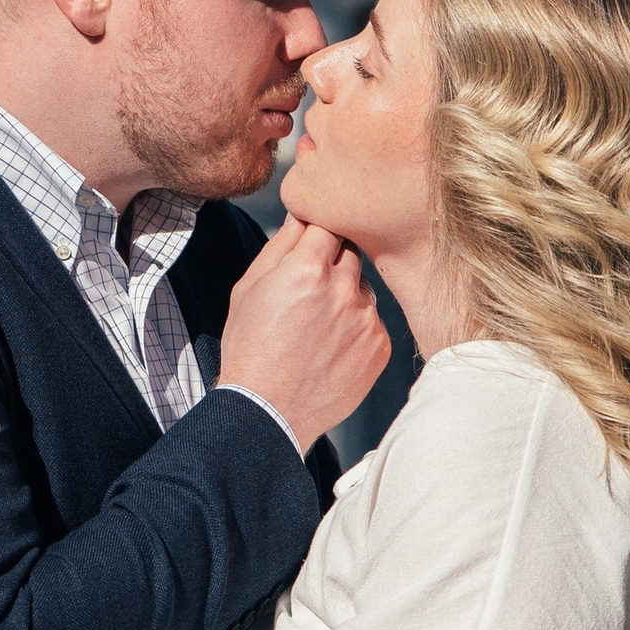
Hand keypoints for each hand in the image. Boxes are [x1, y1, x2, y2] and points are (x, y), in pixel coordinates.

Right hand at [217, 219, 390, 451]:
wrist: (268, 412)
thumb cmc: (250, 348)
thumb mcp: (249, 289)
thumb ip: (279, 247)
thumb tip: (300, 217)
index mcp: (307, 268)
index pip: (327, 225)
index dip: (315, 235)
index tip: (308, 248)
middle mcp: (344, 289)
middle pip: (350, 251)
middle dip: (331, 263)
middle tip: (308, 291)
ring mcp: (366, 320)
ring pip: (362, 289)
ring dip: (345, 297)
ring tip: (317, 328)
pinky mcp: (380, 347)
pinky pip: (372, 322)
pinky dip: (355, 329)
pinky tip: (330, 348)